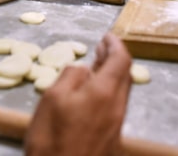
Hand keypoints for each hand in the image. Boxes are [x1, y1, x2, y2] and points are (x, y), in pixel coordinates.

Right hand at [25, 33, 131, 155]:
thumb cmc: (52, 139)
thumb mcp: (52, 97)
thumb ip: (72, 76)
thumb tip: (85, 70)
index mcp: (105, 92)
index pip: (121, 60)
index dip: (115, 44)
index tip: (106, 36)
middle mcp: (117, 107)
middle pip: (125, 75)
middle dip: (114, 58)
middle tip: (101, 49)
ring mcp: (116, 126)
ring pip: (121, 92)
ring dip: (111, 76)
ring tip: (95, 69)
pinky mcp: (111, 141)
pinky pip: (114, 107)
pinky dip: (107, 93)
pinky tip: (91, 96)